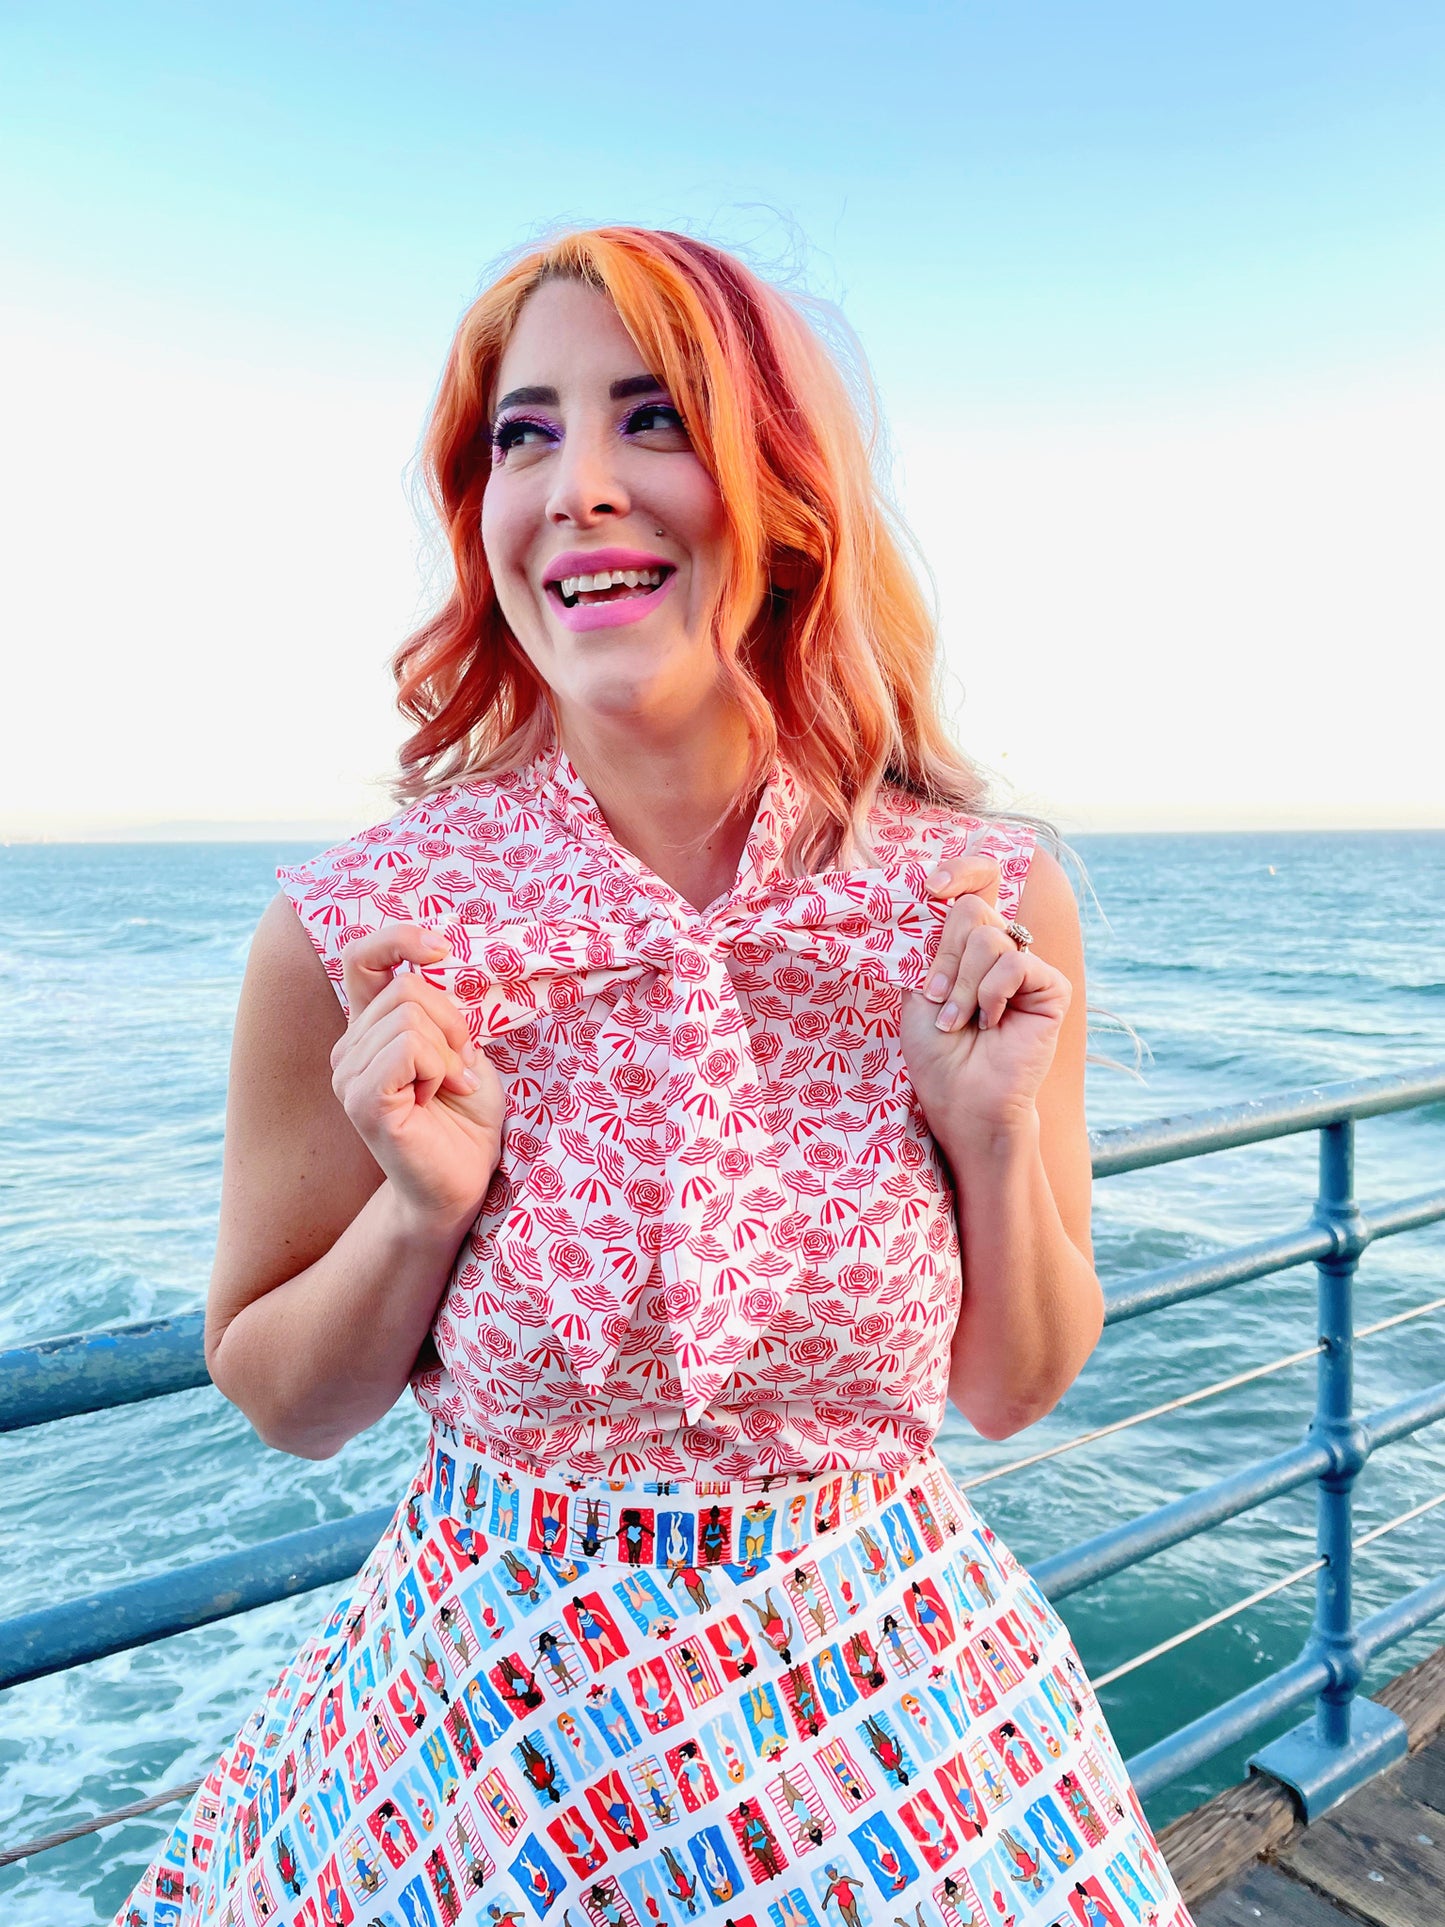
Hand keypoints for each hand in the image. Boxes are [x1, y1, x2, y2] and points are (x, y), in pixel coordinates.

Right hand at [332, 923, 504, 1230]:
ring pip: (410, 1017)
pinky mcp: (362, 1100)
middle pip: (408, 989)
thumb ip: (441, 1008)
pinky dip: (438, 1068)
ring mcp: (349, 1075)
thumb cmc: (465, 1115)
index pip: (361, 959)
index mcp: (369, 1029)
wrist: (463, 1178)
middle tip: (459, 1067)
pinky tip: (436, 1098)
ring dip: (448, 1052)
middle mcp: (349, 1048)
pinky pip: (408, 1049)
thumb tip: (437, 966)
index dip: (397, 940)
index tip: (440, 949)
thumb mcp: (460, 1046)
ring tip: (447, 1088)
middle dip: (452, 1023)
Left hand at [899, 856, 1072, 1149]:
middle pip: (971, 909)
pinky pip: (1016, 962)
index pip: (974, 884)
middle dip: (944, 958)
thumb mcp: (918, 989)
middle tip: (938, 999)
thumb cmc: (937, 1053)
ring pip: (988, 935)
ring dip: (962, 984)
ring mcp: (1027, 967)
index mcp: (966, 946)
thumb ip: (929, 942)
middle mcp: (999, 950)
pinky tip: (991, 1023)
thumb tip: (935, 893)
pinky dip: (991, 993)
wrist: (962, 1100)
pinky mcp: (1052, 987)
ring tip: (961, 1021)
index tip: (931, 886)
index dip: (960, 870)